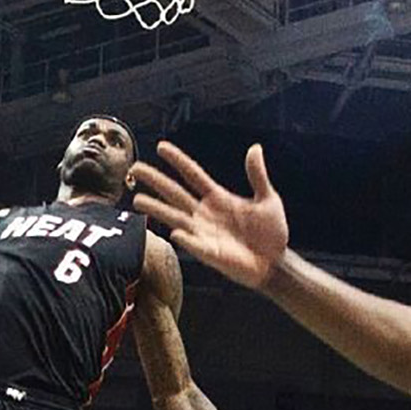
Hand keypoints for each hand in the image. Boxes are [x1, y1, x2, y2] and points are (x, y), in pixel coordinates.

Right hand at [133, 142, 289, 289]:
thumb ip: (258, 176)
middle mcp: (205, 213)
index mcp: (218, 197)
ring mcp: (204, 233)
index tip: (161, 146)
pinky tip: (176, 233)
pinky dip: (187, 239)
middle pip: (175, 192)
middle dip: (155, 180)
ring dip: (157, 209)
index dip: (178, 160)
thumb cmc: (271, 232)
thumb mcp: (268, 200)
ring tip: (137, 200)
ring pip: (175, 217)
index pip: (193, 174)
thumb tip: (255, 148)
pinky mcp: (210, 253)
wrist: (276, 263)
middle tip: (135, 167)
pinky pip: (195, 245)